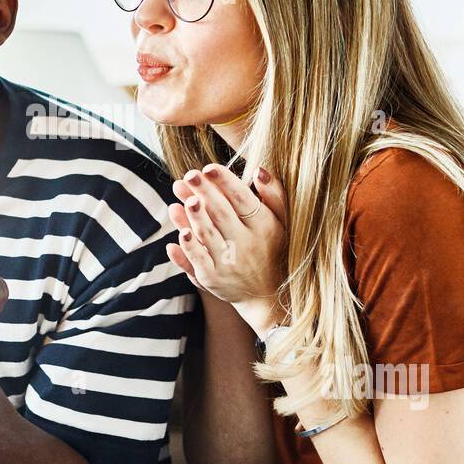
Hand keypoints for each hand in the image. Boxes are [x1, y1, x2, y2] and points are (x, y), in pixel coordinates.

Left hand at [166, 164, 287, 328]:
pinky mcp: (213, 279)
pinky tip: (180, 231)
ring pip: (208, 235)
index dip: (226, 182)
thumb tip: (260, 169)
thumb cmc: (274, 250)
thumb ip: (274, 195)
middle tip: (189, 174)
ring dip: (194, 215)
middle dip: (205, 192)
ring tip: (183, 194)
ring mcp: (229, 263)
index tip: (209, 167)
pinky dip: (189, 247)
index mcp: (264, 226)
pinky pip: (199, 260)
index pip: (243, 199)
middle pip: (222, 213)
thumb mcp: (282, 223)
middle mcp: (247, 244)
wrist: (269, 296)